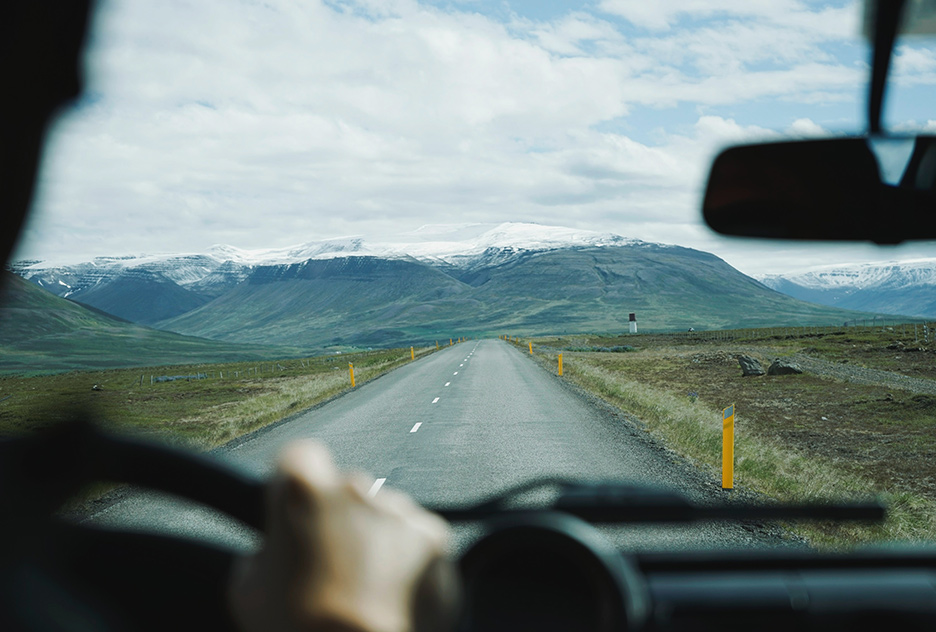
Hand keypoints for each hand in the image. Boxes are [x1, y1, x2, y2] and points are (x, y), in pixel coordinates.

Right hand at [228, 441, 457, 631]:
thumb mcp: (246, 592)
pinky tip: (392, 592)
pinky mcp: (435, 537)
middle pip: (346, 487)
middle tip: (331, 562)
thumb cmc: (297, 630)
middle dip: (339, 515)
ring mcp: (399, 510)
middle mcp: (355, 487)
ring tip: (364, 588)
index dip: (295, 482)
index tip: (296, 506)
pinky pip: (418, 538)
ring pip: (385, 513)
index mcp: (302, 490)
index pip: (297, 457)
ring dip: (376, 538)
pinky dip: (410, 559)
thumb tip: (271, 552)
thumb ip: (259, 553)